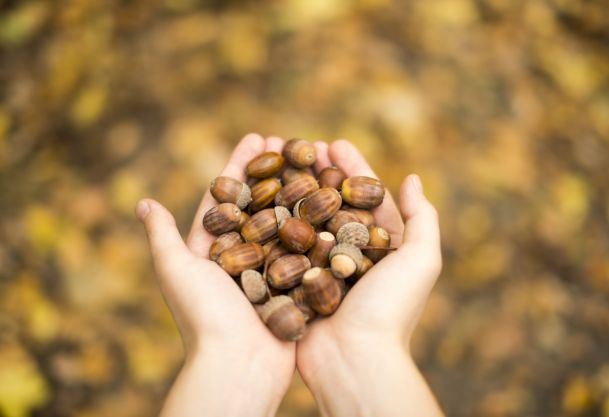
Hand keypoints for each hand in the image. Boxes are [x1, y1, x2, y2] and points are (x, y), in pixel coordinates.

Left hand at [136, 134, 294, 416]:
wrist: (238, 366)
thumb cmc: (204, 318)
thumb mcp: (176, 271)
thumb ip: (163, 237)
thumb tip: (143, 203)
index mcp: (213, 249)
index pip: (227, 195)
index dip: (241, 164)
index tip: (258, 136)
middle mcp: (242, 256)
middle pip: (261, 202)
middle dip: (276, 171)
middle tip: (293, 142)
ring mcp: (271, 269)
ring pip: (287, 221)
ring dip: (300, 191)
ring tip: (318, 163)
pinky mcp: (294, 284)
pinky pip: (307, 248)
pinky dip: (318, 224)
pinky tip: (335, 201)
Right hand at [296, 140, 444, 416]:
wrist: (355, 360)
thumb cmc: (390, 310)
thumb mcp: (421, 261)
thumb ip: (422, 219)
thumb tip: (412, 178)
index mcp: (382, 247)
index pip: (365, 196)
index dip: (351, 167)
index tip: (333, 143)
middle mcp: (351, 254)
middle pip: (333, 203)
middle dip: (318, 174)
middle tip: (301, 147)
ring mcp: (322, 268)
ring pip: (306, 220)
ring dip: (294, 192)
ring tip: (277, 166)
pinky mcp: (297, 283)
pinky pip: (285, 247)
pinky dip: (275, 224)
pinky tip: (261, 201)